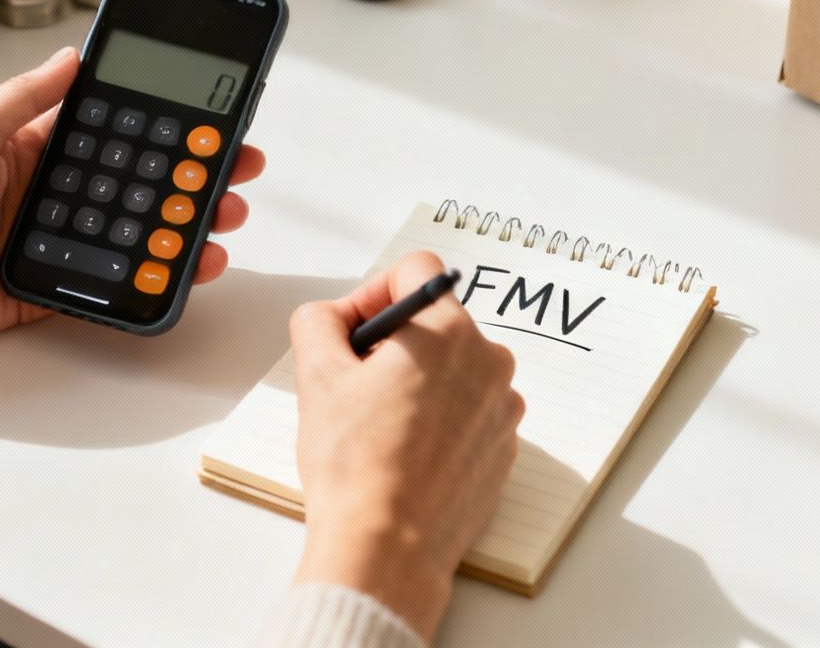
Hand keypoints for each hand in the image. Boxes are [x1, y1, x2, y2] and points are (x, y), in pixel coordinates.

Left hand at [0, 46, 265, 350]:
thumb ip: (26, 98)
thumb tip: (73, 53)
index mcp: (33, 147)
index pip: (113, 128)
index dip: (162, 122)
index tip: (208, 113)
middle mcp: (50, 192)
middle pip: (138, 179)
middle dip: (192, 173)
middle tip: (239, 168)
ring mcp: (54, 241)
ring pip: (137, 230)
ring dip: (185, 223)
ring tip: (225, 217)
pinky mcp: (51, 289)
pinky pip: (113, 284)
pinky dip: (154, 277)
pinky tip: (188, 267)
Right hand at [287, 252, 523, 641]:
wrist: (388, 548)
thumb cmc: (355, 465)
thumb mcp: (316, 375)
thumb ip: (318, 321)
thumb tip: (333, 317)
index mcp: (448, 332)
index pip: (415, 271)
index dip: (371, 293)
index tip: (351, 334)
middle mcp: (489, 362)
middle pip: (434, 322)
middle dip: (392, 342)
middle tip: (354, 385)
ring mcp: (502, 409)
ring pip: (452, 368)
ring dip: (416, 381)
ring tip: (378, 425)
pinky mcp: (503, 449)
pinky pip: (467, 411)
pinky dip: (437, 419)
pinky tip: (403, 452)